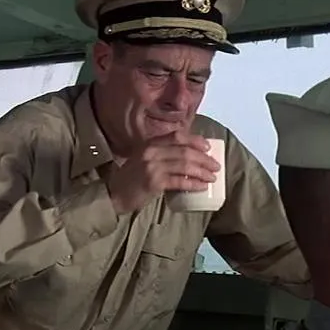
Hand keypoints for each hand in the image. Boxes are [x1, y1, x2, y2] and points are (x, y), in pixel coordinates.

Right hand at [105, 131, 219, 214]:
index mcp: (150, 143)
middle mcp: (151, 151)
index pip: (177, 136)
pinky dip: (193, 183)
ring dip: (202, 171)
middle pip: (185, 151)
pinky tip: (202, 186)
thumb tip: (187, 155)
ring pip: (185, 165)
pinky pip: (179, 181)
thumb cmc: (131, 178)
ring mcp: (152, 166)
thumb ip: (160, 153)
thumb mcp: (143, 159)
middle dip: (204, 159)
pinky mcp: (153, 182)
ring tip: (212, 177)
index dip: (195, 140)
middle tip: (216, 166)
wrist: (113, 194)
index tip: (207, 147)